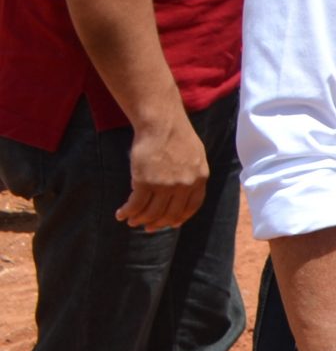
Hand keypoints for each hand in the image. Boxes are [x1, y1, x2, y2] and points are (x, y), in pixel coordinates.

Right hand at [116, 117, 207, 231]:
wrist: (162, 123)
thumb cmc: (176, 135)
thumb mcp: (195, 156)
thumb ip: (191, 175)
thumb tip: (182, 193)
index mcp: (200, 178)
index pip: (191, 207)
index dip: (179, 218)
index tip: (170, 224)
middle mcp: (185, 185)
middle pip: (170, 214)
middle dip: (157, 223)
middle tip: (147, 227)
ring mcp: (166, 185)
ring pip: (151, 213)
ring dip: (140, 220)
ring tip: (132, 221)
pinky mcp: (145, 182)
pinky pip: (135, 205)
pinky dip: (127, 212)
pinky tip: (120, 214)